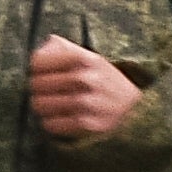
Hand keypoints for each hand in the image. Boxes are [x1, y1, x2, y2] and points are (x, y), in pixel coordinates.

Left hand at [27, 38, 142, 142]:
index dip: (34, 70)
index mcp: (86, 59)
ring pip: (40, 105)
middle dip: (37, 90)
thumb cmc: (107, 82)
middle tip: (46, 93)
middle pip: (35, 85)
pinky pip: (51, 124)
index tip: (40, 74)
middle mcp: (86, 79)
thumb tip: (43, 47)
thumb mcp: (92, 59)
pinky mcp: (88, 124)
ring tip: (53, 106)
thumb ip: (65, 49)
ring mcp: (87, 103)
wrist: (137, 111)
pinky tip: (62, 119)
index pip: (37, 62)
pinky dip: (51, 123)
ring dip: (43, 107)